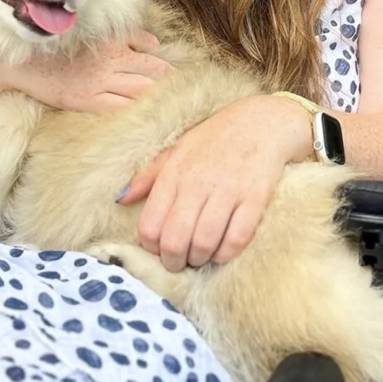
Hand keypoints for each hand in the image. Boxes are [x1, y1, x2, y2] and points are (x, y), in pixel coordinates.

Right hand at [4, 30, 172, 110]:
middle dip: (169, 80)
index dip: (166, 63)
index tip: (181, 71)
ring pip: (139, 90)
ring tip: (171, 102)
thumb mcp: (94, 35)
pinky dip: (134, 108)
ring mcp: (98, 84)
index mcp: (111, 43)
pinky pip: (118, 107)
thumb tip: (154, 44)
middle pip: (151, 72)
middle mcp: (109, 63)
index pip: (149, 52)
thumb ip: (125, 36)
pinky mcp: (88, 102)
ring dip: (156, 95)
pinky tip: (144, 113)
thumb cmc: (61, 48)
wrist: (25, 64)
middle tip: (184, 88)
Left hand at [118, 94, 312, 270]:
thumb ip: (149, 176)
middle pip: (174, 240)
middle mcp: (197, 182)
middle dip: (174, 261)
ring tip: (201, 255)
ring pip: (203, 244)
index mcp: (174, 172)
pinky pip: (236, 240)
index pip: (149, 225)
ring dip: (200, 259)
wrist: (262, 122)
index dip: (151, 247)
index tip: (160, 248)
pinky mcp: (255, 198)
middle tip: (180, 261)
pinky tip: (223, 249)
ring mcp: (227, 190)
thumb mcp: (178, 149)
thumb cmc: (215, 138)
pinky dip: (226, 254)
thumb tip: (120, 200)